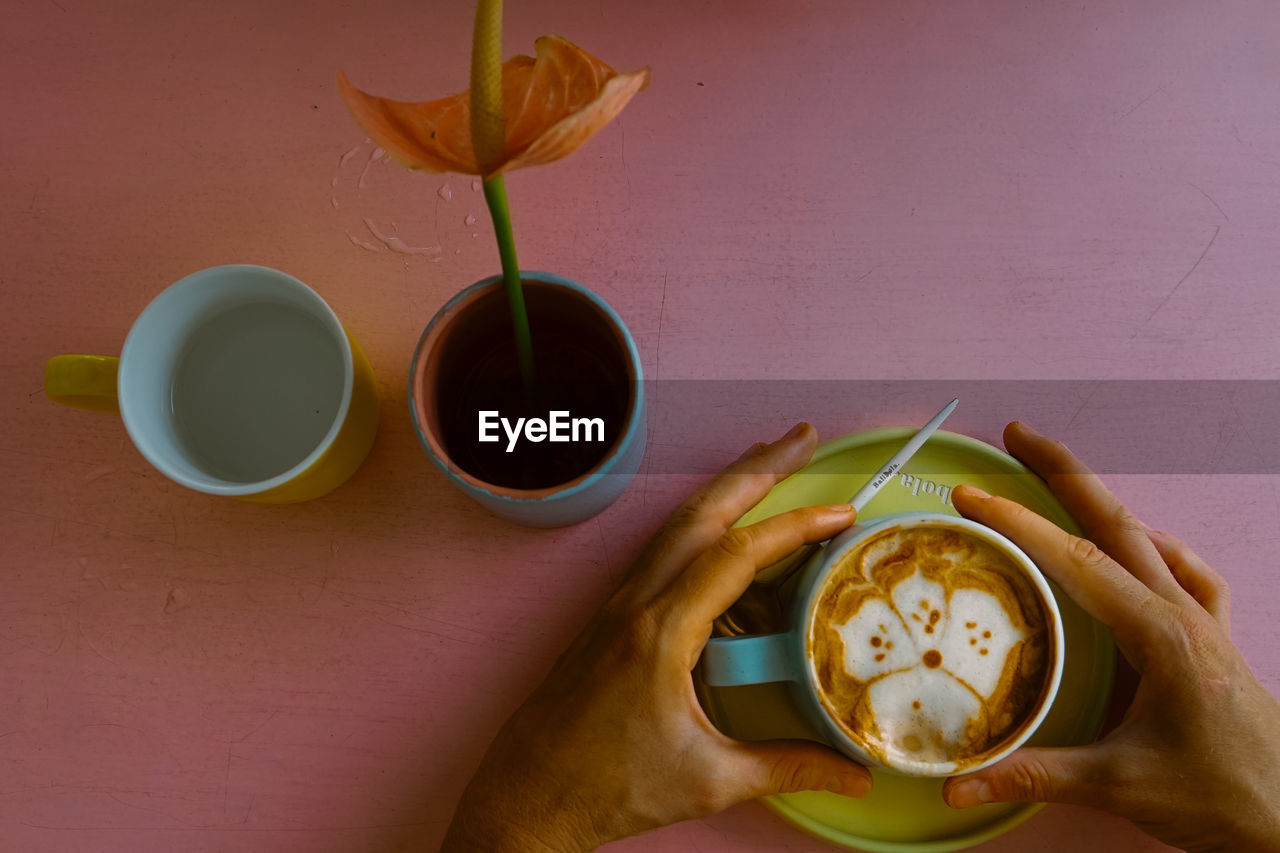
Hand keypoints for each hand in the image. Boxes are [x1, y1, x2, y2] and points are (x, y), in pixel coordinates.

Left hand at [441, 423, 872, 851]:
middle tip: (801, 437)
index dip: (794, 527)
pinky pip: (662, 552)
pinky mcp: (611, 617)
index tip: (841, 514)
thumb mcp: (710, 781)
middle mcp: (636, 603)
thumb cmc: (607, 787)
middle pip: (701, 512)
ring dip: (725, 488)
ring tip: (768, 463)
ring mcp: (618, 604)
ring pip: (677, 525)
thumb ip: (789, 767)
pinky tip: (722, 531)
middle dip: (756, 468)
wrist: (528, 794)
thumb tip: (856, 772)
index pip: (736, 555)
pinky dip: (700, 525)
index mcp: (661, 632)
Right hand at [942, 422, 1279, 852]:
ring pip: (1148, 537)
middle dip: (1064, 472)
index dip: (1018, 523)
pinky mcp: (1212, 640)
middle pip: (1116, 521)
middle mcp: (1184, 613)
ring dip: (1099, 501)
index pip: (1076, 560)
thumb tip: (959, 781)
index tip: (972, 497)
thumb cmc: (1221, 797)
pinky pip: (1185, 570)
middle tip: (1018, 435)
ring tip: (1059, 480)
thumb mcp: (1120, 785)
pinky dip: (1153, 543)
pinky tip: (1139, 546)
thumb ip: (1035, 774)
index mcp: (1161, 634)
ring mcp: (1203, 621)